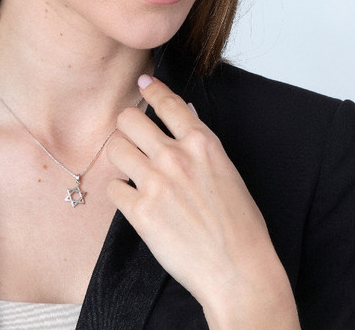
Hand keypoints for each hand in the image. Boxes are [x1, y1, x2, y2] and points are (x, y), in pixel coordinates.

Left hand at [106, 75, 299, 329]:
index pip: (168, 102)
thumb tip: (182, 128)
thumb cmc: (241, 227)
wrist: (239, 272)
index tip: (143, 83)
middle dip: (127, 125)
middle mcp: (176, 157)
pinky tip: (132, 200)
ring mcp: (155, 183)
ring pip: (115, 149)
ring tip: (129, 168)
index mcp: (202, 143)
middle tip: (130, 136)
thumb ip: (201, 149)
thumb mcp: (227, 172)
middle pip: (129, 119)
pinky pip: (113, 189)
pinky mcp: (140, 212)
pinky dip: (119, 193)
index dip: (152, 89)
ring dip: (119, 157)